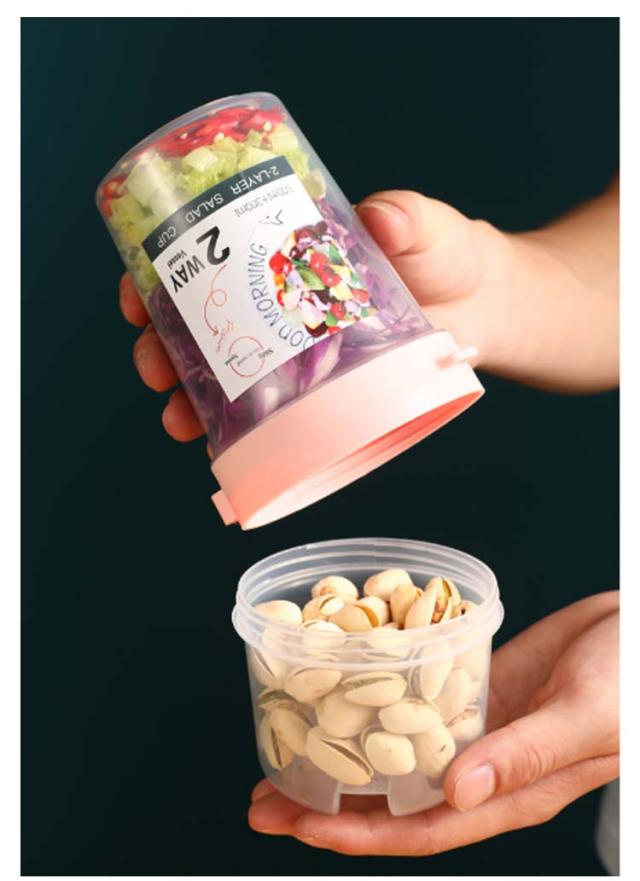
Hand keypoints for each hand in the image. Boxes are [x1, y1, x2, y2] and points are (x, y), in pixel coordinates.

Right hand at [117, 190, 511, 442]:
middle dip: (161, 346)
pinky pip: (270, 418)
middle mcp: (281, 308)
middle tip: (154, 362)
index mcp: (285, 257)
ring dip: (188, 397)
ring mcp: (300, 358)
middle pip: (200, 326)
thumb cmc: (453, 260)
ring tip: (177, 417)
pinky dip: (236, 433)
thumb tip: (383, 216)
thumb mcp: (428, 231)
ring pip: (225, 377)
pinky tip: (216, 448)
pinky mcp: (325, 399)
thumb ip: (410, 220)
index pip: (208, 263)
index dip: (161, 278)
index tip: (138, 292)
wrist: (493, 312)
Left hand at [248, 591, 618, 855]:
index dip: (360, 834)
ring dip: (339, 757)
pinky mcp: (473, 688)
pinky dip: (373, 703)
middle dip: (326, 805)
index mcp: (509, 792)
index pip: (423, 829)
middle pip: (393, 799)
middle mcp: (481, 768)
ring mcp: (474, 727)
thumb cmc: (632, 679)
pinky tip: (337, 696)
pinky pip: (413, 701)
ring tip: (277, 755)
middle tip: (260, 800)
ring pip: (395, 752)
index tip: (301, 826)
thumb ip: (526, 756)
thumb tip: (457, 795)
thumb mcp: (586, 717)